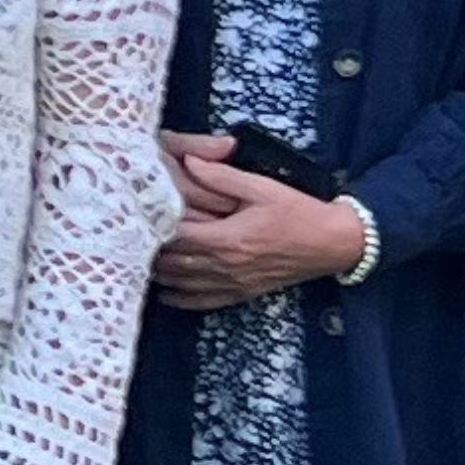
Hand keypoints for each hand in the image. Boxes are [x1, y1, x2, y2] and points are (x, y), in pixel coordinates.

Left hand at [150, 152, 367, 312]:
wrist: (333, 244)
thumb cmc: (299, 212)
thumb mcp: (262, 188)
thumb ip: (223, 176)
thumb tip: (189, 162)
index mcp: (229, 239)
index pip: (178, 237)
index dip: (154, 228)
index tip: (137, 216)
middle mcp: (226, 266)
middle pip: (173, 263)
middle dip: (151, 251)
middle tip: (131, 238)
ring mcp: (233, 283)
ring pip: (182, 285)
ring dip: (160, 274)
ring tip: (140, 260)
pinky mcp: (241, 293)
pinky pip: (203, 302)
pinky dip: (180, 299)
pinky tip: (165, 292)